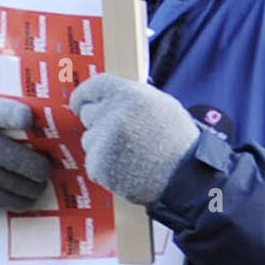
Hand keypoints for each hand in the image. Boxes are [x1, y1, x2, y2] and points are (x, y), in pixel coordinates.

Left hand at [70, 73, 198, 205]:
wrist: (185, 178)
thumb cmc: (176, 141)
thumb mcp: (160, 104)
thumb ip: (131, 96)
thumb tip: (106, 95)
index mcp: (130, 95)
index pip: (94, 86)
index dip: (85, 95)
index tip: (79, 103)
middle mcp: (114, 115)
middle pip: (88, 113)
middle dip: (99, 124)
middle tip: (122, 137)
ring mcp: (104, 141)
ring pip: (89, 139)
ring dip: (102, 147)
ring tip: (130, 155)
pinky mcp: (99, 165)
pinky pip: (92, 161)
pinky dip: (105, 167)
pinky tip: (126, 169)